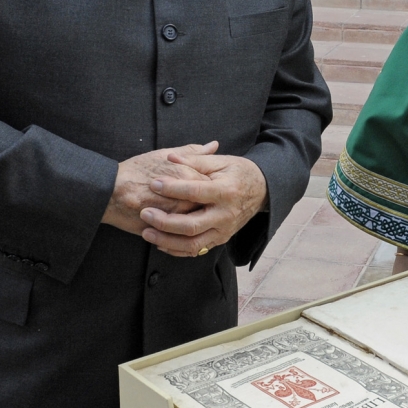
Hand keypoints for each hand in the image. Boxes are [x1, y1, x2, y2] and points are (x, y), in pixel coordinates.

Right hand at [104, 142, 216, 234]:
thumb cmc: (137, 170)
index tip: (212, 189)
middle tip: (206, 205)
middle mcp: (183, 198)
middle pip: (208, 206)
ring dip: (197, 221)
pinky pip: (182, 237)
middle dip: (209, 207)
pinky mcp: (164, 231)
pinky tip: (183, 229)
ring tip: (192, 216)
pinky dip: (185, 234)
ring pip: (197, 223)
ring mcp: (173, 217)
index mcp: (187, 177)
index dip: (213, 188)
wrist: (109, 191)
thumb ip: (193, 152)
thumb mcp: (164, 155)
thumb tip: (214, 145)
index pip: (212, 185)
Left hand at [139, 152, 268, 256]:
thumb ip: (195, 159)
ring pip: (192, 244)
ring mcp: (224, 230)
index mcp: (226, 191)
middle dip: (164, 222)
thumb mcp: (221, 161)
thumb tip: (169, 158)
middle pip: (192, 225)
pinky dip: (177, 250)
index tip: (153, 183)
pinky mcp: (221, 239)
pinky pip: (197, 250)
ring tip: (146, 232)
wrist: (262, 190)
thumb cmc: (238, 172)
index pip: (195, 192)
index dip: (173, 188)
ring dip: (167, 240)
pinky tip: (160, 243)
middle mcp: (225, 214)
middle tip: (145, 213)